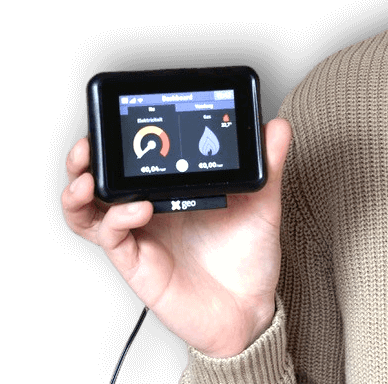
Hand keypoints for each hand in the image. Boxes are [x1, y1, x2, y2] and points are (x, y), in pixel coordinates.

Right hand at [61, 117, 292, 358]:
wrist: (252, 306)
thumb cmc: (250, 253)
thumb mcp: (263, 201)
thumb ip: (268, 164)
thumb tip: (276, 125)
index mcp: (171, 187)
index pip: (133, 157)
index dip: (118, 137)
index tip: (121, 115)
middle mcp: (149, 210)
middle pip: (98, 181)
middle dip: (84, 159)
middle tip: (87, 143)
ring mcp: (141, 237)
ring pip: (88, 214)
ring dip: (78, 193)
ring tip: (87, 176)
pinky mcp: (140, 265)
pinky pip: (114, 240)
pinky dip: (118, 218)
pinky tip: (139, 207)